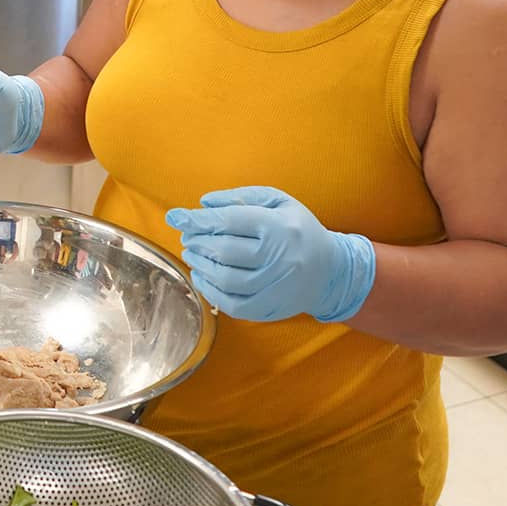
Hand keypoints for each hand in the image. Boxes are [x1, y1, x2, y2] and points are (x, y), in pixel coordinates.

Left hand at [165, 187, 375, 323]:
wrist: (331, 271)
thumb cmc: (298, 230)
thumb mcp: (278, 202)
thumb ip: (240, 197)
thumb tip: (203, 202)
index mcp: (279, 227)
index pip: (229, 221)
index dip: (197, 219)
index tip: (175, 216)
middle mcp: (278, 257)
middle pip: (224, 250)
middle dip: (197, 241)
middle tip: (187, 236)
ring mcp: (274, 286)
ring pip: (225, 278)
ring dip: (200, 265)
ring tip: (192, 253)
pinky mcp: (269, 308)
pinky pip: (231, 304)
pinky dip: (209, 290)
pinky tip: (202, 276)